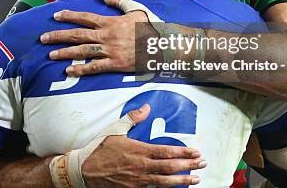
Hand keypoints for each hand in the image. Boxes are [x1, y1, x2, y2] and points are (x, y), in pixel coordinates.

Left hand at [42, 0, 158, 75]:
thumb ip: (118, 1)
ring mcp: (110, 51)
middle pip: (77, 35)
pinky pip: (95, 67)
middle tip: (43, 38)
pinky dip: (81, 69)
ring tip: (50, 54)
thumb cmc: (150, 26)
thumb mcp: (135, 9)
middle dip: (58, 36)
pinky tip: (69, 70)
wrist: (162, 45)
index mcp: (110, 22)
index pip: (84, 17)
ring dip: (65, 53)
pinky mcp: (115, 64)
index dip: (68, 16)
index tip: (55, 16)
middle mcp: (106, 36)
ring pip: (82, 51)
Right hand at [82, 104, 204, 187]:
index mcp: (138, 150)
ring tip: (196, 179)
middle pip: (170, 168)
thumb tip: (146, 108)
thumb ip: (132, 118)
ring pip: (165, 182)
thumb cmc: (99, 149)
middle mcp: (141, 167)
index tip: (195, 151)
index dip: (183, 153)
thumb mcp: (115, 129)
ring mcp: (138, 181)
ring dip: (182, 180)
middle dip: (188, 166)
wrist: (84, 171)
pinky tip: (175, 187)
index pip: (166, 152)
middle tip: (202, 163)